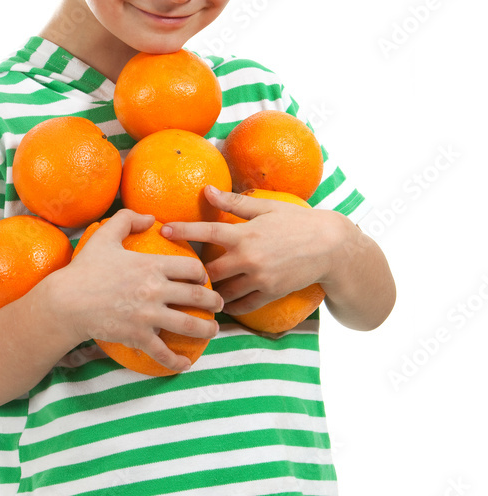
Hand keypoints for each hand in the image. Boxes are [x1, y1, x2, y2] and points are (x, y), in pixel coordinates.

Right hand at [60, 208, 222, 370]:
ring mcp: (148, 315)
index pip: (192, 268)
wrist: (65, 302)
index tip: (205, 280)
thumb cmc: (85, 269)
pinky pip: (163, 352)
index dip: (203, 274)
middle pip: (198, 297)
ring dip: (207, 330)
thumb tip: (151, 218)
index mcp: (152, 265)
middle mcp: (155, 290)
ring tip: (214, 331)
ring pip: (189, 325)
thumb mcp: (105, 236)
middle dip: (215, 302)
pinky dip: (177, 361)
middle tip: (219, 305)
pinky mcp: (137, 336)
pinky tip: (186, 365)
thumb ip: (127, 219)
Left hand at [160, 186, 344, 315]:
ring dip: (210, 291)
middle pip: (210, 270)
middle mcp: (249, 257)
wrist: (330, 246)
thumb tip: (206, 189)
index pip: (207, 231)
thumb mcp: (266, 207)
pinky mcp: (270, 292)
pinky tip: (221, 305)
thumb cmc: (296, 221)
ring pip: (224, 291)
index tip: (164, 231)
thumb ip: (234, 202)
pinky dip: (230, 306)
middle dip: (194, 272)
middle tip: (179, 273)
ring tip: (195, 292)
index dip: (184, 231)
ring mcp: (260, 277)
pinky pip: (243, 305)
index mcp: (245, 233)